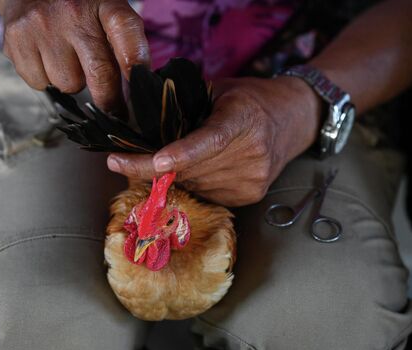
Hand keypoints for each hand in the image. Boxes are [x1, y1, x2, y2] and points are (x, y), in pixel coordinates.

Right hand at [0, 0, 149, 110]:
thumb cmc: (79, 12)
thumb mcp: (106, 15)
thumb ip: (124, 45)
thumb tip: (134, 90)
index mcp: (103, 3)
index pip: (125, 30)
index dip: (135, 62)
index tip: (140, 89)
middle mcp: (73, 12)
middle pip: (99, 73)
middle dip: (110, 101)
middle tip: (115, 111)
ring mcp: (42, 26)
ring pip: (68, 85)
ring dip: (72, 84)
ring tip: (67, 62)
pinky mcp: (17, 40)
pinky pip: (41, 84)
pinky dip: (46, 81)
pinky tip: (46, 60)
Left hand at [107, 76, 322, 206]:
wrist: (294, 120)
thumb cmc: (249, 99)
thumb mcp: (219, 91)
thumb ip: (186, 105)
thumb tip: (141, 123)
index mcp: (243, 119)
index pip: (210, 141)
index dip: (182, 153)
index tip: (155, 160)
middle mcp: (252, 153)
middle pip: (192, 170)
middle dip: (148, 168)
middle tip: (118, 161)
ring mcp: (252, 179)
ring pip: (193, 185)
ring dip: (171, 175)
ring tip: (163, 158)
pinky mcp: (249, 196)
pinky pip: (205, 194)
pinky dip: (190, 183)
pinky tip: (191, 169)